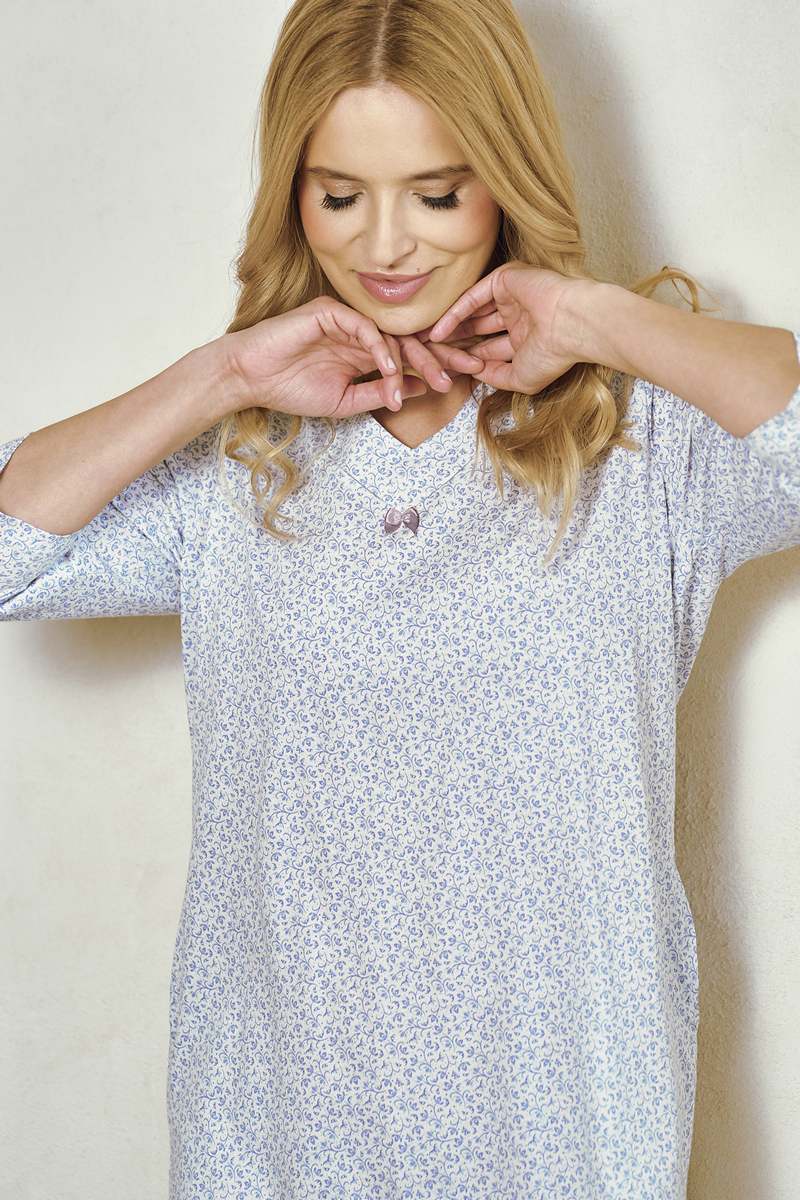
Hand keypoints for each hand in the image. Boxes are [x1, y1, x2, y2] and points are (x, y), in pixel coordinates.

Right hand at [224, 294, 485, 419]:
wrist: (252, 378)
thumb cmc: (291, 389)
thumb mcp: (346, 401)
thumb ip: (381, 393)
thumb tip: (421, 389)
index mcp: (364, 351)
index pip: (407, 355)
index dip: (434, 366)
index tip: (458, 383)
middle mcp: (360, 332)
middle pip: (407, 340)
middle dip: (438, 356)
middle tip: (462, 373)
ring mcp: (346, 320)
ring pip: (391, 334)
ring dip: (414, 358)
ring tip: (432, 379)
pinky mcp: (330, 312)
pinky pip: (365, 327)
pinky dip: (380, 349)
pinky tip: (389, 369)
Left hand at [421, 260, 588, 394]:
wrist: (573, 326)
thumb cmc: (554, 355)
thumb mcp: (520, 378)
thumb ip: (495, 376)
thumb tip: (472, 374)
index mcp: (525, 338)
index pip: (489, 349)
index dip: (467, 360)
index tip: (445, 371)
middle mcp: (517, 316)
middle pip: (477, 330)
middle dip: (454, 343)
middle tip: (428, 354)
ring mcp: (511, 297)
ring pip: (472, 314)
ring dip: (449, 329)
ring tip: (425, 343)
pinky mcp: (505, 279)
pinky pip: (472, 298)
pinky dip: (454, 315)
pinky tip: (437, 332)